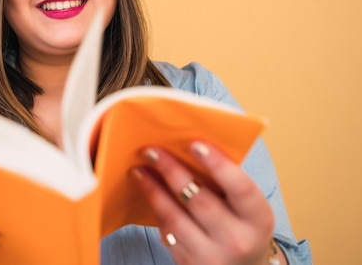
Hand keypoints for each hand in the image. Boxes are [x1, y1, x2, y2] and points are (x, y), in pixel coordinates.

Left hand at [130, 142, 284, 264]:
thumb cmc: (242, 225)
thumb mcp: (247, 207)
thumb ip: (227, 180)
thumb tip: (190, 146)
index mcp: (258, 219)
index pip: (240, 187)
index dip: (218, 164)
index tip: (195, 144)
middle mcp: (238, 240)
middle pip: (200, 200)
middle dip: (172, 171)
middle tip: (151, 151)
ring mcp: (212, 257)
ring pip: (175, 217)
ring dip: (153, 190)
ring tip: (139, 170)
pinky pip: (167, 233)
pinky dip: (156, 210)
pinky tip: (148, 193)